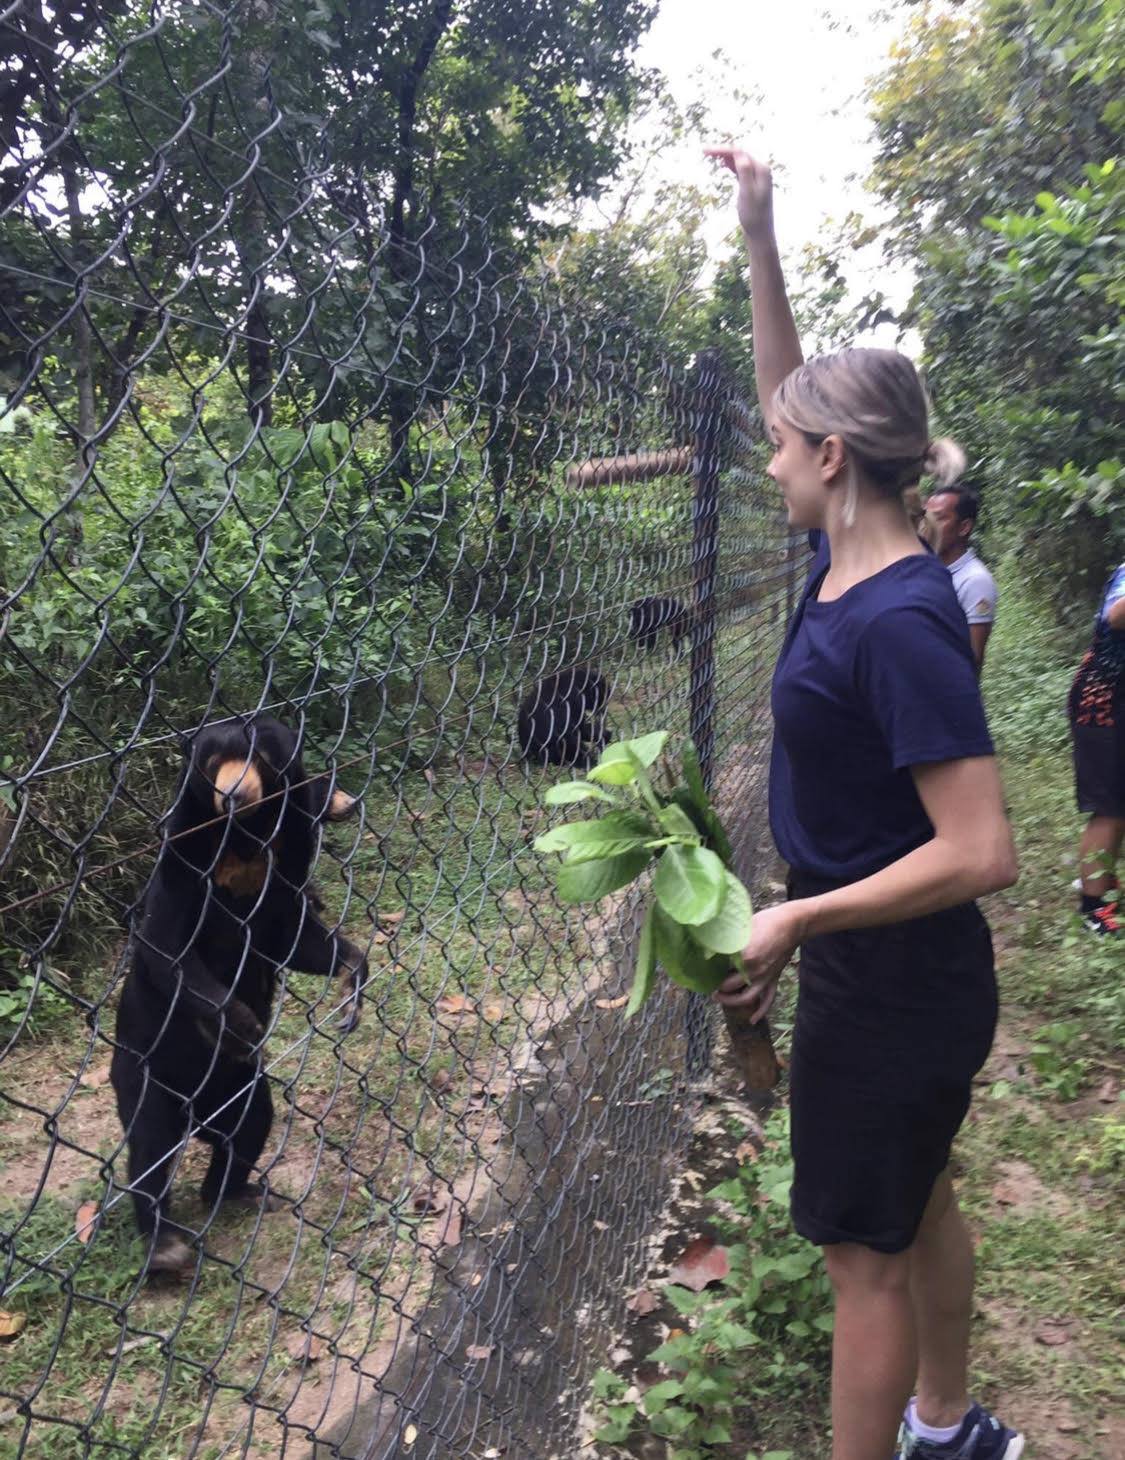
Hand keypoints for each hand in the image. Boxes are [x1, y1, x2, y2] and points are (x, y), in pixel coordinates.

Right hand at [703, 146, 774, 239]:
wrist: (760, 234)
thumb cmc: (753, 216)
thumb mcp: (747, 194)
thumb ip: (745, 172)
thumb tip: (739, 154)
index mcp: (761, 169)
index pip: (739, 152)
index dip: (722, 149)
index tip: (705, 151)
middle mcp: (762, 170)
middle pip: (740, 153)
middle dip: (723, 150)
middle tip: (704, 151)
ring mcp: (758, 177)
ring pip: (740, 160)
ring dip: (726, 156)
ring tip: (711, 155)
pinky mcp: (753, 184)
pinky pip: (741, 169)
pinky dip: (731, 165)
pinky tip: (723, 165)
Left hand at [714, 902, 802, 1020]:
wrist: (792, 923)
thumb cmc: (766, 921)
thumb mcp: (742, 927)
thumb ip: (727, 939)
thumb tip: (709, 945)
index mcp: (743, 956)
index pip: (719, 969)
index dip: (706, 969)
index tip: (698, 968)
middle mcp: (753, 971)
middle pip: (727, 986)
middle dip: (714, 985)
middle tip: (705, 980)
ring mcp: (764, 978)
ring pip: (745, 998)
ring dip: (729, 1001)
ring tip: (718, 996)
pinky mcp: (774, 979)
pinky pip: (768, 1000)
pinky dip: (760, 1012)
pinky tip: (752, 1020)